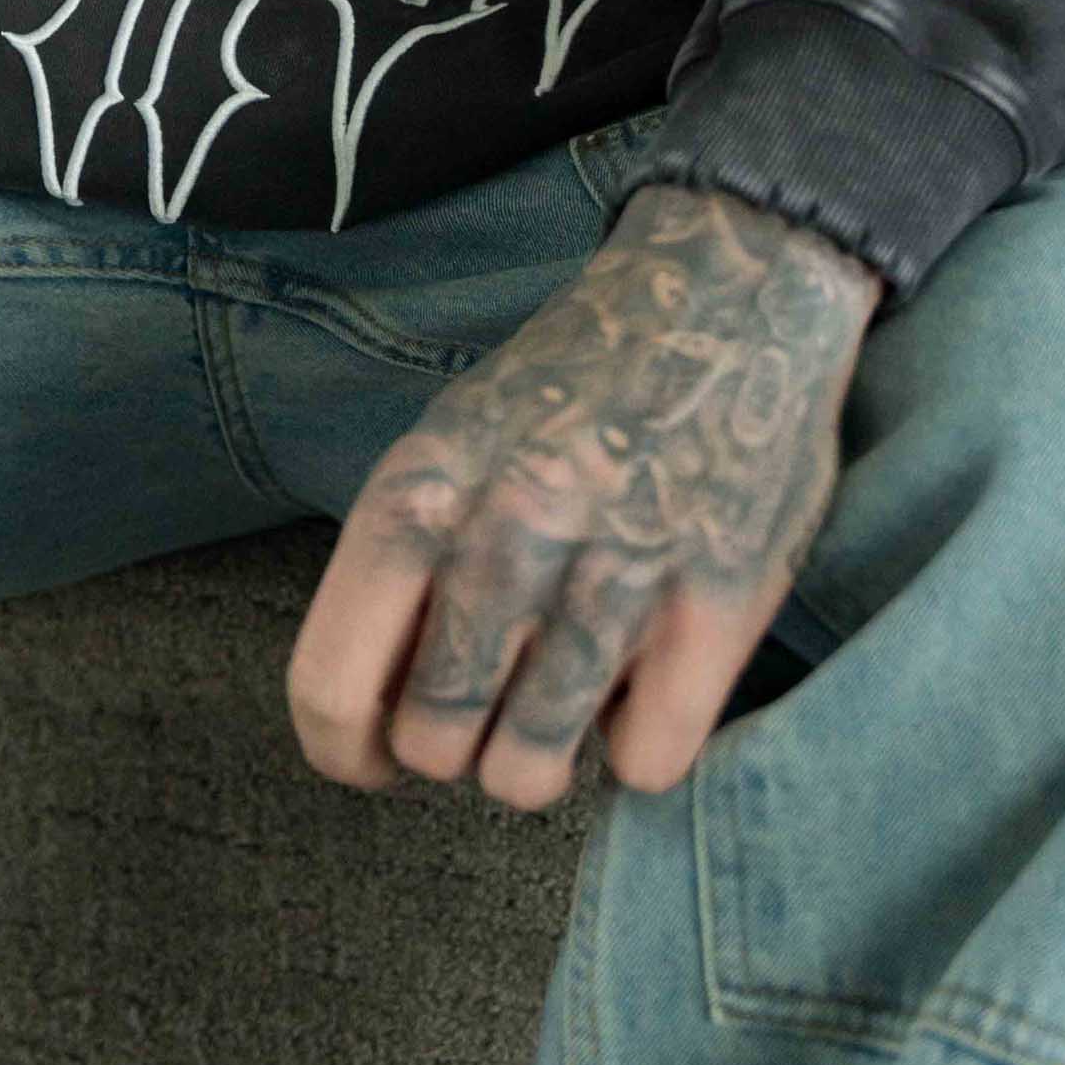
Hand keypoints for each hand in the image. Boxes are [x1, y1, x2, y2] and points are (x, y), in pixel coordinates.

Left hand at [286, 181, 881, 814]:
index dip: (347, 749)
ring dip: (542, 753)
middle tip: (495, 696)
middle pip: (434, 742)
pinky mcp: (718, 609)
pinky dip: (640, 743)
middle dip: (457, 745)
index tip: (379, 757)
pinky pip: (643, 764)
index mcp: (425, 487)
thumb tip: (371, 706)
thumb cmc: (579, 382)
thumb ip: (410, 555)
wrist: (733, 290)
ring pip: (530, 774)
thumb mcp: (458, 437)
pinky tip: (647, 675)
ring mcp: (616, 572)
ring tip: (567, 688)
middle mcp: (509, 533)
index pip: (330, 681)